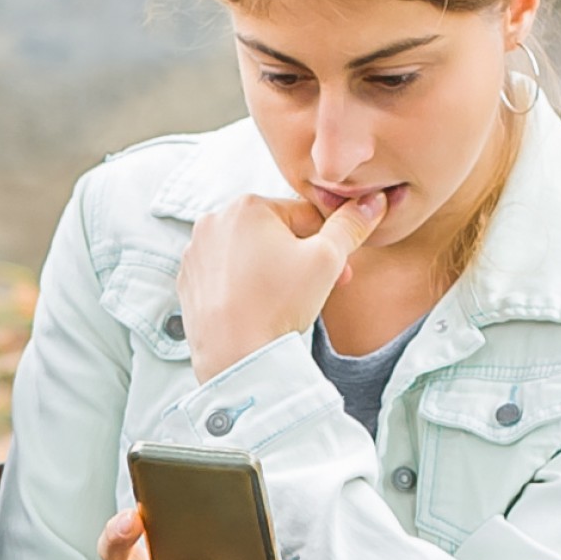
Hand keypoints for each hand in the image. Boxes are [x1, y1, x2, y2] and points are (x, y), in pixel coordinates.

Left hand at [178, 191, 386, 383]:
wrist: (236, 357)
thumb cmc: (279, 304)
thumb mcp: (327, 260)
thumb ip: (350, 226)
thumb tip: (373, 202)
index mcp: (246, 206)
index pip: (304, 215)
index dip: (329, 244)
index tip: (339, 272)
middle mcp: (213, 221)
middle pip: (274, 233)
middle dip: (301, 258)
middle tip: (316, 289)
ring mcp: (194, 252)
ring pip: (250, 254)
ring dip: (274, 270)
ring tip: (285, 301)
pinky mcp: (187, 281)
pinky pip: (227, 275)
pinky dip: (244, 286)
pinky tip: (257, 308)